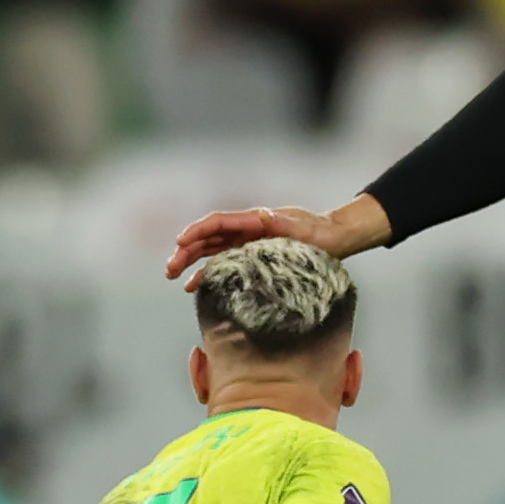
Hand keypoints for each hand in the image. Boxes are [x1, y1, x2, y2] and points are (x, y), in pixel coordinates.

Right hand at [164, 196, 389, 284]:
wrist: (335, 239)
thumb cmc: (319, 232)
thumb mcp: (300, 226)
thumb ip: (280, 222)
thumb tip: (260, 216)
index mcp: (252, 220)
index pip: (217, 222)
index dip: (197, 231)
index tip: (181, 242)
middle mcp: (245, 232)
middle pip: (207, 239)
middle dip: (185, 252)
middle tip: (169, 269)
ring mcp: (246, 245)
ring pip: (210, 252)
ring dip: (190, 263)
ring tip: (173, 277)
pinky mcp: (250, 259)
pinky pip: (223, 266)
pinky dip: (207, 275)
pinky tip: (194, 287)